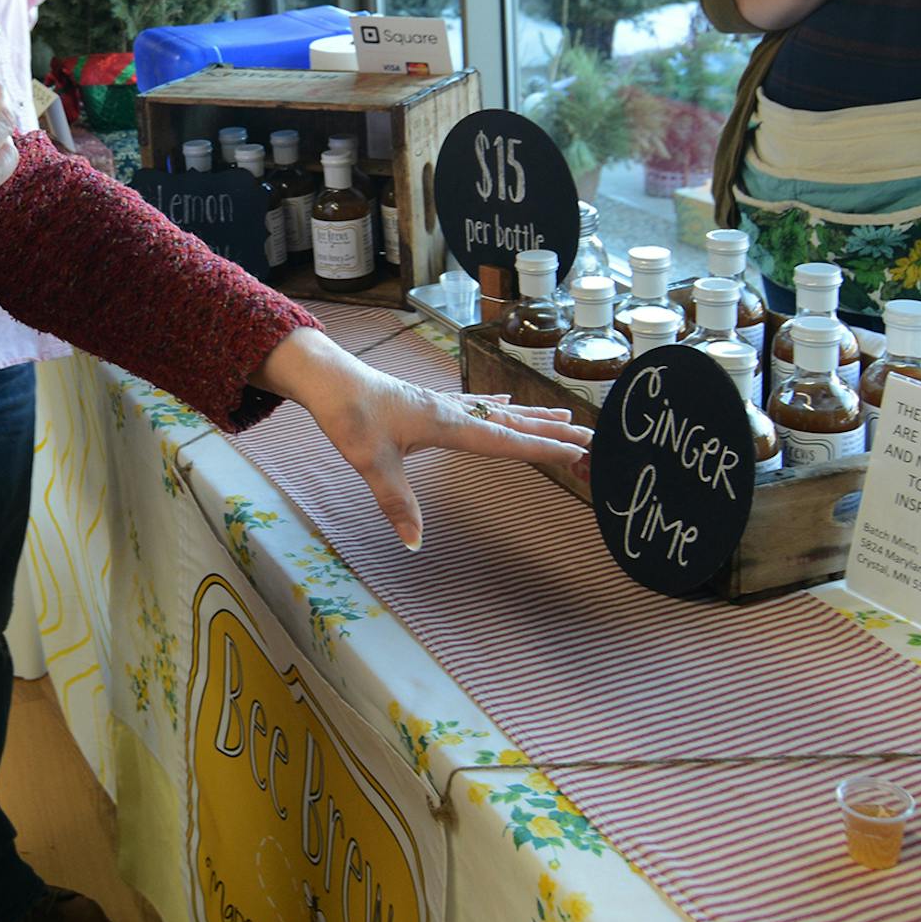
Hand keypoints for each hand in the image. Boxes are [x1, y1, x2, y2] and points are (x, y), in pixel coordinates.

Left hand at [255, 330, 590, 548]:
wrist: (329, 379)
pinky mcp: (430, 403)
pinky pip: (477, 404)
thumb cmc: (349, 416)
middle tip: (591, 436)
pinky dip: (499, 406)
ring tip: (565, 417)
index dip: (542, 448)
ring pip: (499, 412)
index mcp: (447, 424)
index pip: (505, 441)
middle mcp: (453, 411)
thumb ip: (396, 502)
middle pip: (513, 423)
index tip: (578, 452)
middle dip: (552, 432)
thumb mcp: (371, 463)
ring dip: (532, 417)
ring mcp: (443, 405)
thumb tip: (416, 542)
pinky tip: (506, 401)